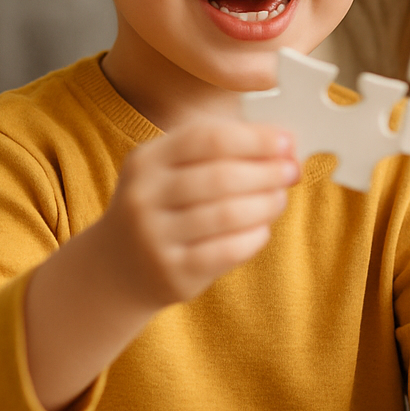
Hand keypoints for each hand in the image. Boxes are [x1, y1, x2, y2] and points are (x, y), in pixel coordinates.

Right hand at [23, 120, 297, 410]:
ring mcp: (154, 237)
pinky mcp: (171, 272)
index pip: (207, 138)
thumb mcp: (174, 171)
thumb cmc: (164, 207)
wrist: (117, 267)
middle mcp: (144, 197)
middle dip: (266, 172)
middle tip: (292, 171)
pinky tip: (262, 229)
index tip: (286, 142)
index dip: (253, 138)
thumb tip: (285, 145)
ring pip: (228, 214)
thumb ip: (224, 153)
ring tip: (280, 198)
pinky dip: (254, 236)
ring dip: (266, 204)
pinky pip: (228, 250)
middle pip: (221, 176)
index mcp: (147, 160)